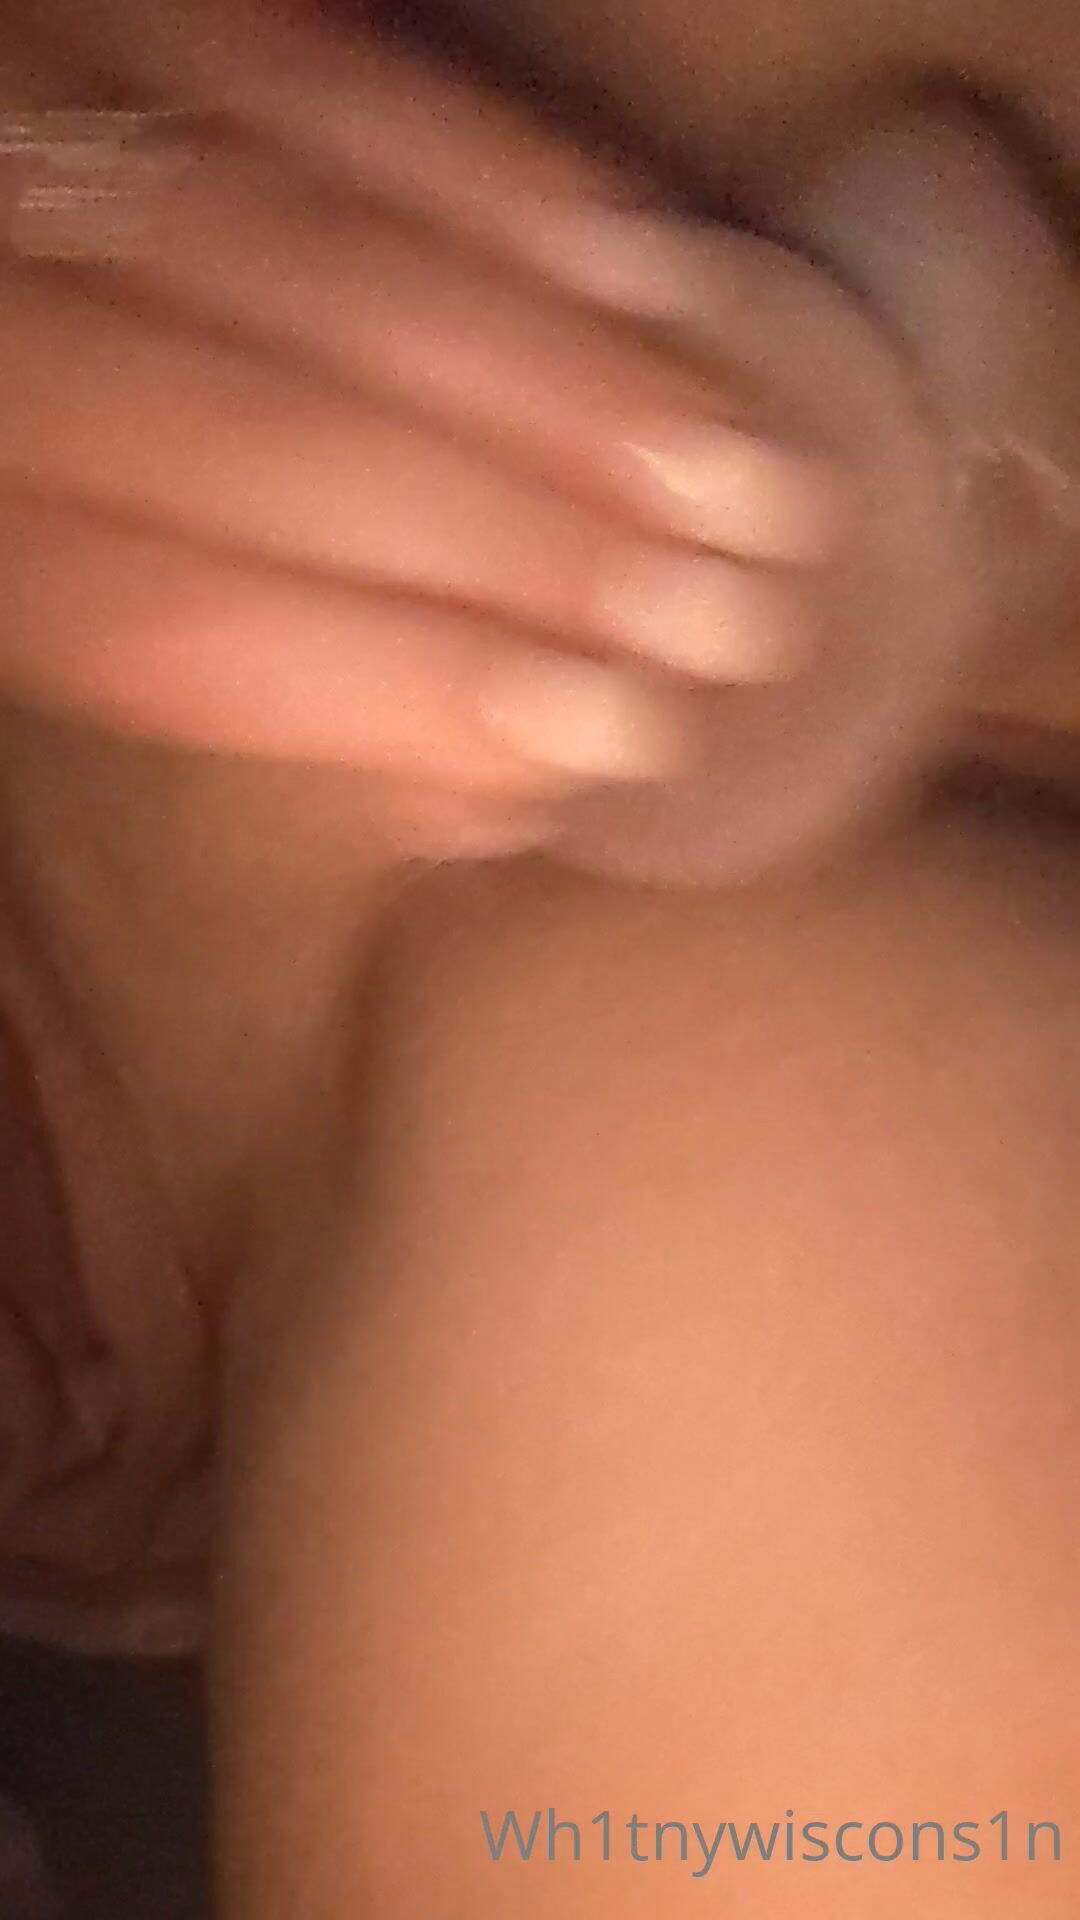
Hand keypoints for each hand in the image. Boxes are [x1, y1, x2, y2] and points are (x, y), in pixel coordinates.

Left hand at [0, 1, 844, 858]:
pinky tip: (646, 266)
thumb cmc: (54, 457)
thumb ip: (254, 670)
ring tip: (725, 470)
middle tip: (718, 615)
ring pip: (310, 256)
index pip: (170, 620)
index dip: (392, 681)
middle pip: (260, 442)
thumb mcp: (85, 577)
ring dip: (549, 376)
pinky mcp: (125, 9)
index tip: (595, 735)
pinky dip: (493, 177)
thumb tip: (482, 787)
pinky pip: (323, 79)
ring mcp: (42, 140)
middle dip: (515, 539)